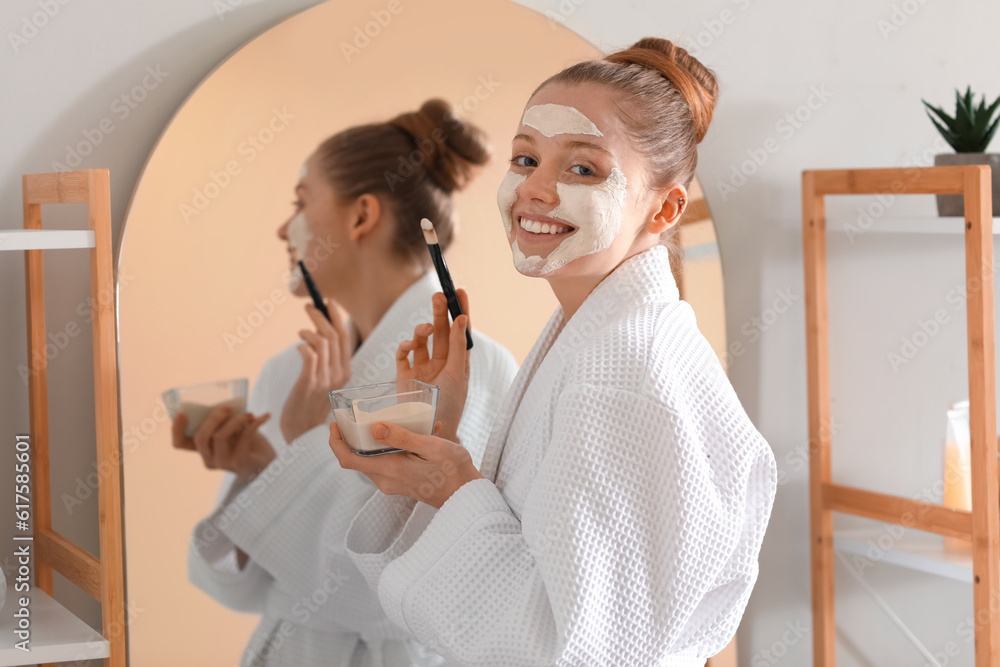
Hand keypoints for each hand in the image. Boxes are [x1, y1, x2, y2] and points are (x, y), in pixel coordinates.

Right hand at [172, 405, 274, 480]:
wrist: (268, 463)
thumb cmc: (248, 442)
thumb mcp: (233, 430)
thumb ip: (224, 421)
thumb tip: (224, 405)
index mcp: (203, 448)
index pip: (180, 443)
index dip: (176, 429)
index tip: (182, 413)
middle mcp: (209, 459)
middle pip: (200, 438)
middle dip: (213, 418)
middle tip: (228, 408)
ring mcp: (223, 463)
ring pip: (220, 437)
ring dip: (235, 420)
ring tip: (249, 414)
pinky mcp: (240, 462)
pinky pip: (244, 438)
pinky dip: (255, 423)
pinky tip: (264, 416)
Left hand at [281, 298, 351, 442]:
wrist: (301, 432)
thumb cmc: (308, 404)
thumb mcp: (323, 381)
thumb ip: (325, 361)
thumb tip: (319, 335)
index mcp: (345, 372)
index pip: (345, 338)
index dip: (337, 317)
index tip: (328, 303)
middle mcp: (339, 374)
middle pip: (335, 336)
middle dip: (322, 316)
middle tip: (309, 306)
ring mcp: (325, 379)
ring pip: (323, 343)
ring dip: (310, 329)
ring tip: (300, 330)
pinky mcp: (309, 384)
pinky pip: (309, 356)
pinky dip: (303, 345)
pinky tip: (298, 346)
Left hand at [328, 420, 481, 508]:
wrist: (468, 496)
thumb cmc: (454, 470)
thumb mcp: (431, 447)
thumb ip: (402, 437)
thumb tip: (374, 427)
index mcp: (390, 470)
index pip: (348, 459)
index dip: (336, 442)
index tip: (335, 424)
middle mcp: (387, 480)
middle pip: (358, 458)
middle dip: (353, 437)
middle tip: (358, 415)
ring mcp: (394, 484)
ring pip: (373, 460)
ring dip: (375, 441)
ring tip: (390, 419)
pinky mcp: (402, 483)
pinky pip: (388, 463)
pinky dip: (394, 447)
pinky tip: (416, 432)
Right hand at [396, 290, 470, 440]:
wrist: (429, 432)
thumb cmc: (449, 406)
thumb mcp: (457, 374)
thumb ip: (458, 346)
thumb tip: (462, 318)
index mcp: (457, 360)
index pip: (460, 330)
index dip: (460, 310)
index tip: (460, 291)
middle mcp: (440, 361)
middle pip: (440, 330)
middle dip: (439, 312)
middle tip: (438, 295)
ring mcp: (422, 366)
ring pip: (421, 339)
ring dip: (422, 329)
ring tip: (426, 329)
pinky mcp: (405, 374)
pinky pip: (404, 354)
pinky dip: (406, 346)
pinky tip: (410, 345)